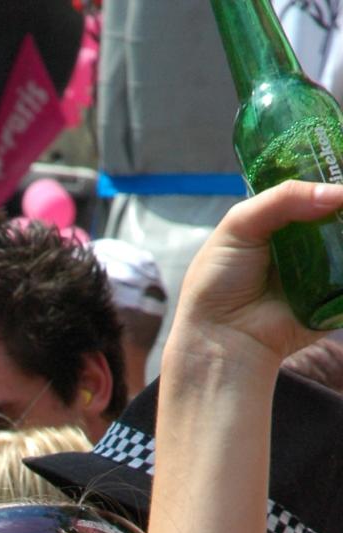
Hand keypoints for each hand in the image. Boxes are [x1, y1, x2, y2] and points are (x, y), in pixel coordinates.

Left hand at [168, 181, 342, 372]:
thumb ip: (284, 199)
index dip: (332, 177)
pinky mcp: (335, 297)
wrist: (221, 337)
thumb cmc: (219, 281)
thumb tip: (337, 194)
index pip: (316, 191)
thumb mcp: (240, 224)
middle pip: (339, 214)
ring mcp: (324, 269)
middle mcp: (306, 243)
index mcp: (282, 222)